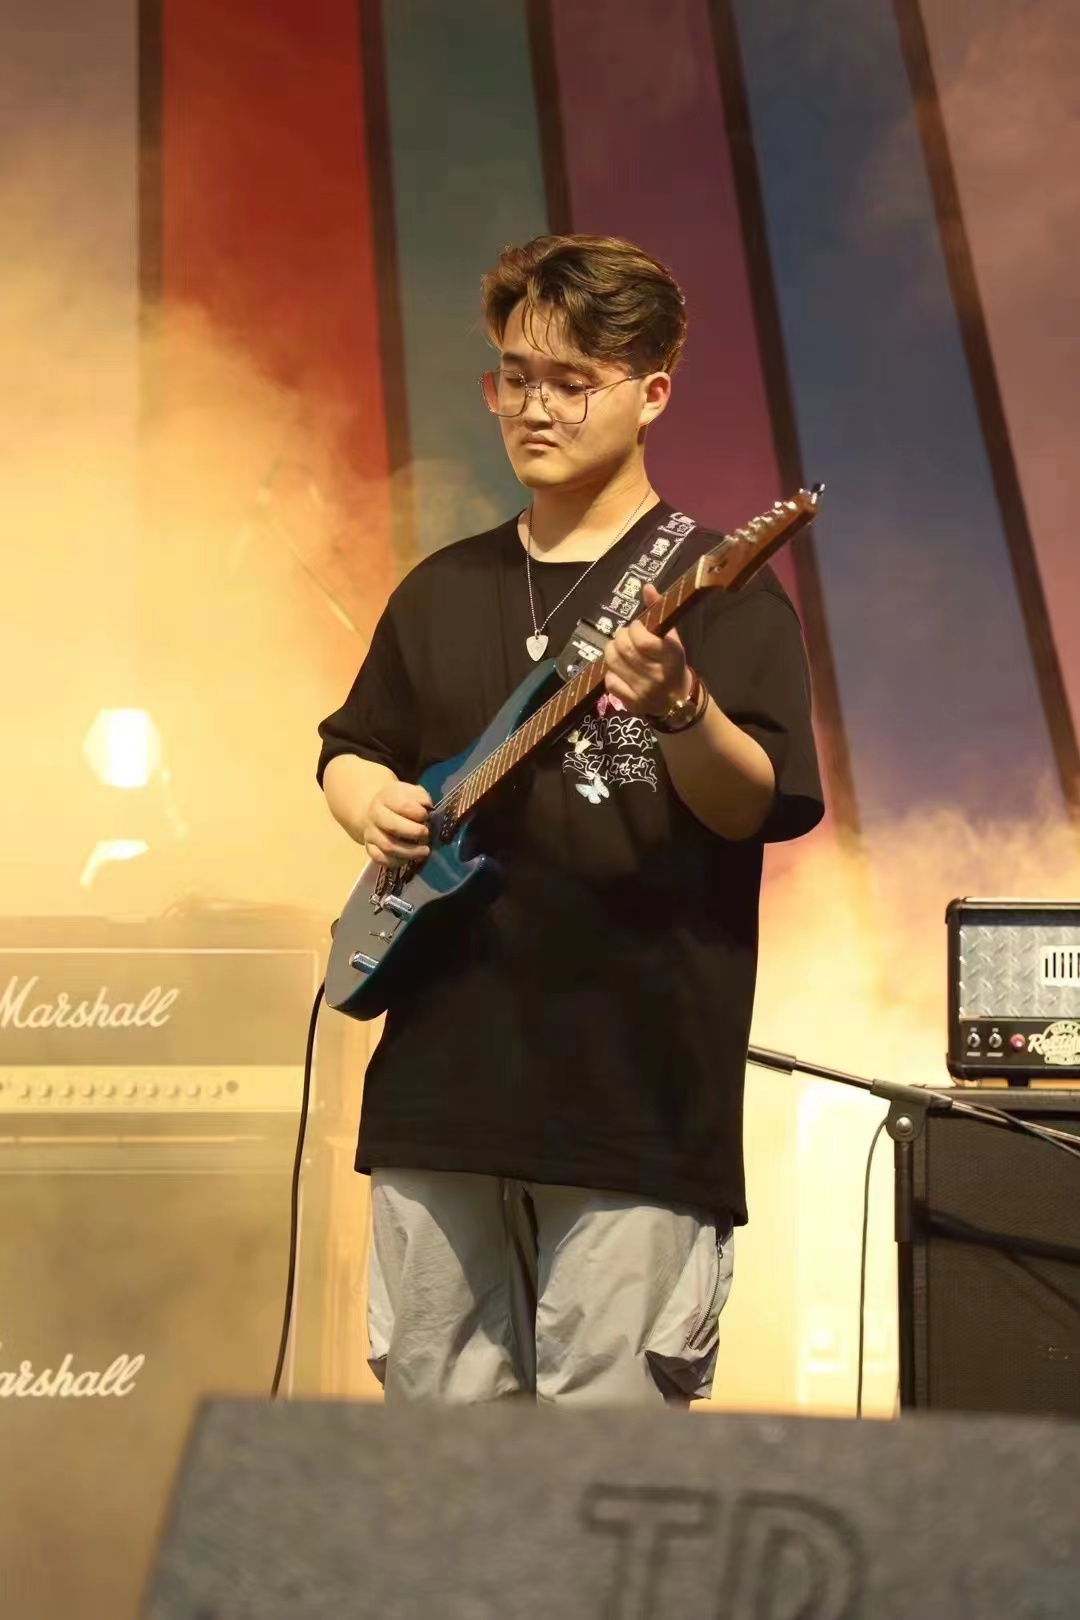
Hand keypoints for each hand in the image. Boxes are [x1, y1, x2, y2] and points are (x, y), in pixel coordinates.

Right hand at [362, 780, 431, 867]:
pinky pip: (381, 859)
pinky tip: (410, 858)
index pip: (402, 804)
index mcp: (385, 798)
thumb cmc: (399, 801)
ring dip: (410, 851)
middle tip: (426, 833)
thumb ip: (420, 797)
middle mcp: (375, 815)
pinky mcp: (370, 848)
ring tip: (425, 851)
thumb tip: (427, 806)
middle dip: (414, 832)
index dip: (418, 812)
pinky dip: (397, 862)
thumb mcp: (411, 792)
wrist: (375, 810)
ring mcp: (371, 834)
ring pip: (388, 846)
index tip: (426, 816)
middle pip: (393, 826)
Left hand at [603, 583, 690, 717]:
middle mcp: (657, 675)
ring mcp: (643, 691)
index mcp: (671, 657)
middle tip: (625, 637)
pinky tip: (620, 669)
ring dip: (612, 651)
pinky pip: (610, 682)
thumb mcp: (672, 638)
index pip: (643, 640)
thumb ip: (658, 612)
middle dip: (620, 637)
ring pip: (613, 663)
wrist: (678, 700)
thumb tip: (646, 587)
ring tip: (619, 649)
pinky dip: (611, 671)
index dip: (634, 629)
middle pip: (624, 650)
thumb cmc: (673, 663)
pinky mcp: (631, 703)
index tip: (637, 627)